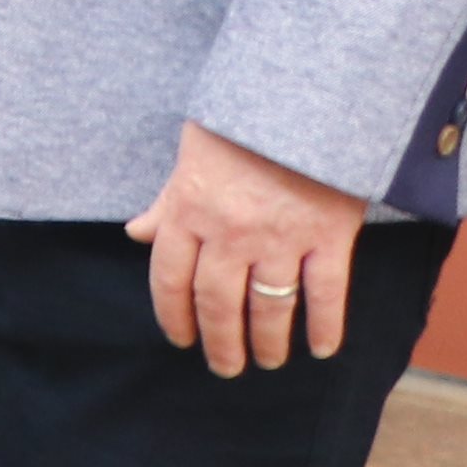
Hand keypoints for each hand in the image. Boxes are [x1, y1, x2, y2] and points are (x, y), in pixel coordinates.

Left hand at [134, 122, 368, 376]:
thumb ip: (166, 202)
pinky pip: (326, 294)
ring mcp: (280, 239)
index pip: (170, 280)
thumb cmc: (239, 125)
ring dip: (267, 342)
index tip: (180, 339)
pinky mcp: (329, 238)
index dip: (173, 316)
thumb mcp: (189, 157)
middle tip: (225, 367)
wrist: (302, 99)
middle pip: (217, 304)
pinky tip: (322, 348)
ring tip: (267, 361)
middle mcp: (229, 234)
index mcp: (188, 212)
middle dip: (220, 343)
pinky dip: (325, 326)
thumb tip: (137, 234)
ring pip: (269, 308)